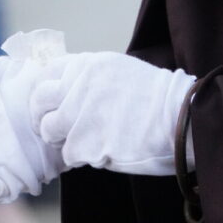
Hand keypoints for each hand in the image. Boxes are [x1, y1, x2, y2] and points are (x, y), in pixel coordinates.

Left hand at [29, 51, 196, 175]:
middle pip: (38, 102)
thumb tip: (69, 91)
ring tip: (88, 143)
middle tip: (58, 130)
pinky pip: (70, 154)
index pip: (47, 73)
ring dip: (64, 140)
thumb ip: (92, 78)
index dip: (48, 92)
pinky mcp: (86, 143)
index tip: (54, 104)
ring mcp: (79, 114)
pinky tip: (105, 152)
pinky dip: (84, 157)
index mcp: (87, 65)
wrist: (184, 117)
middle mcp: (78, 85)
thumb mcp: (122, 71)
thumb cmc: (160, 99)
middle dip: (45, 117)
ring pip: (50, 131)